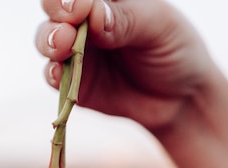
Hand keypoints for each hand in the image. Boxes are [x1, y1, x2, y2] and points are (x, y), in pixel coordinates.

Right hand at [36, 0, 215, 131]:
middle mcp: (86, 20)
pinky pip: (52, 75)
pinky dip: (51, 73)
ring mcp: (76, 50)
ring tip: (61, 46)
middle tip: (68, 21)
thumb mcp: (160, 27)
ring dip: (48, 39)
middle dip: (56, 10)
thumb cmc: (175, 50)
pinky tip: (58, 73)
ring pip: (47, 38)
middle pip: (56, 7)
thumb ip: (126, 19)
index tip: (82, 6)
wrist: (180, 98)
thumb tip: (93, 13)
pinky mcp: (71, 81)